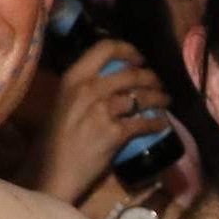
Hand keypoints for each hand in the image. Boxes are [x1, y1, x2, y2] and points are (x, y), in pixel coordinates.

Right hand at [28, 41, 171, 205]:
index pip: (105, 48)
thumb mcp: (64, 103)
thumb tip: (110, 81)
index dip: (129, 50)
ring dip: (160, 98)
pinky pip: (144, 123)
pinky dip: (158, 123)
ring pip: (142, 96)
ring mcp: (101, 110)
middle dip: (152, 78)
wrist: (52, 171)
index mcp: (73, 77)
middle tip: (159, 85)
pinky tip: (163, 124)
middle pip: (132, 73)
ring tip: (166, 101)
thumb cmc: (56, 139)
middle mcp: (87, 89)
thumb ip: (84, 89)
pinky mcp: (114, 133)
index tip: (140, 59)